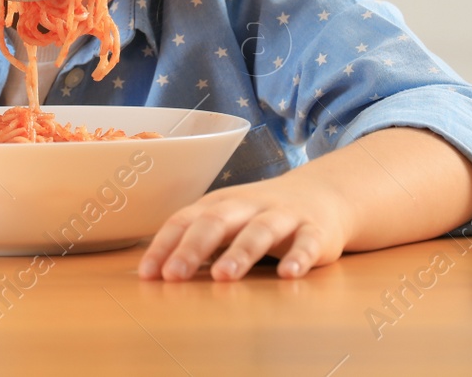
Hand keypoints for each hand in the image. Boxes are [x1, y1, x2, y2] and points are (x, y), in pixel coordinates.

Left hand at [137, 170, 349, 280]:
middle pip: (218, 221)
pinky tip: (288, 275)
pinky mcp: (315, 231)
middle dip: (193, 247)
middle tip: (174, 275)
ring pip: (260, 230)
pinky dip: (298, 258)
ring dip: (240, 252)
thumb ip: (197, 241)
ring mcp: (283, 216)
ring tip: (223, 275)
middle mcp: (249, 206)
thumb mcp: (227, 220)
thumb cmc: (261, 215)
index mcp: (220, 204)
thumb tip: (153, 273)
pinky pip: (307, 243)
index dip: (165, 245)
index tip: (148, 274)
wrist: (322, 194)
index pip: (186, 220)